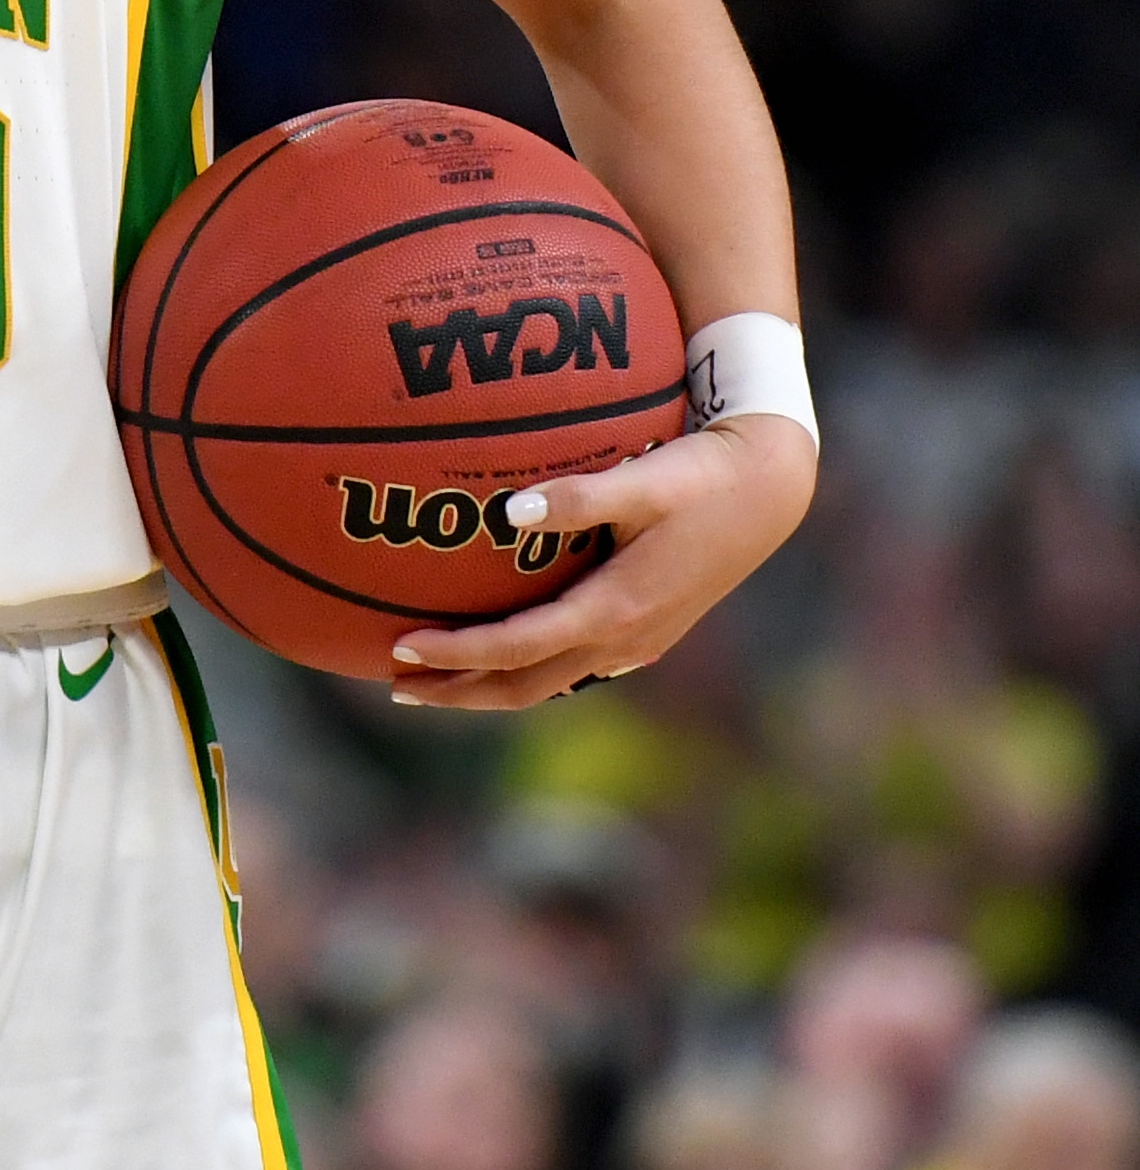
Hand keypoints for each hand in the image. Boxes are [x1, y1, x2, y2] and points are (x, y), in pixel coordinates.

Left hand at [388, 413, 814, 707]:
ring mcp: (638, 641)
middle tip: (398, 686)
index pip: (516, 649)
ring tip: (436, 679)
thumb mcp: (641, 482)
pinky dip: (529, 668)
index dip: (456, 654)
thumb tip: (510, 512)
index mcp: (613, 610)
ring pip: (550, 682)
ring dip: (490, 684)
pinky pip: (574, 666)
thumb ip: (577, 499)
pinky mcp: (649, 631)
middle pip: (525, 686)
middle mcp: (623, 639)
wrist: (771, 490)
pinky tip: (505, 652)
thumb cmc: (702, 478)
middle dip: (459, 691)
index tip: (401, 648)